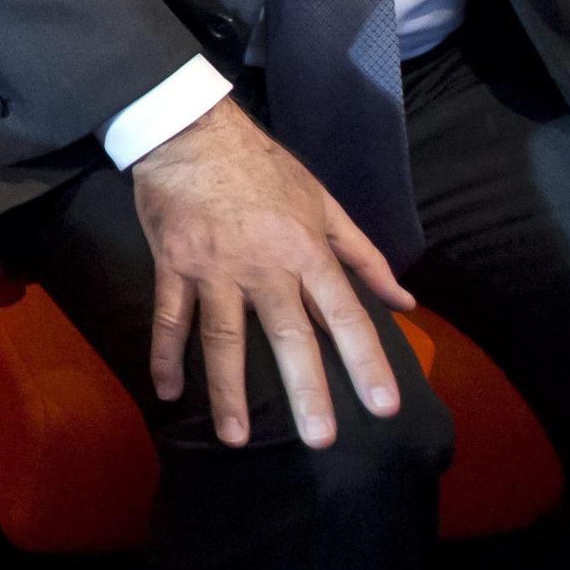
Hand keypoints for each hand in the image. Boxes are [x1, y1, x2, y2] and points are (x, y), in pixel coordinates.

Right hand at [132, 99, 413, 447]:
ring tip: (235, 438)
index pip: (344, 313)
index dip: (366, 360)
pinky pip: (169, 317)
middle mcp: (263, 265)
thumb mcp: (323, 202)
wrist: (191, 130)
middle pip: (287, 335)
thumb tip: (405, 299)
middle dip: (306, 389)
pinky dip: (165, 355)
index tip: (382, 404)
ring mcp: (214, 268)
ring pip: (223, 337)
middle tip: (319, 439)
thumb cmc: (263, 167)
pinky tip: (168, 392)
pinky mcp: (172, 265)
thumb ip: (363, 255)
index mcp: (305, 249)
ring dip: (228, 390)